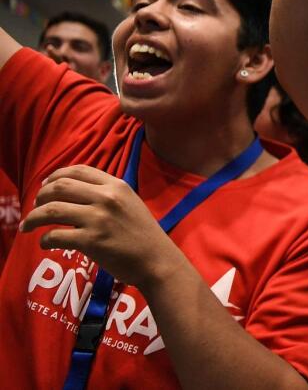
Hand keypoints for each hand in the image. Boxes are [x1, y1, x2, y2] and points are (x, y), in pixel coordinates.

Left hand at [20, 165, 185, 286]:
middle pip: (59, 187)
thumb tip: (73, 193)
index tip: (45, 187)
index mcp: (116, 185)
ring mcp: (98, 219)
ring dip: (34, 217)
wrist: (157, 260)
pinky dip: (44, 240)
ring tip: (28, 225)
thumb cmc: (143, 234)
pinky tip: (45, 243)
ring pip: (52, 210)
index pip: (77, 170)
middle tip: (36, 207)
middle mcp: (106, 198)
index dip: (55, 176)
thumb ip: (106, 194)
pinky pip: (55, 236)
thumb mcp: (130, 203)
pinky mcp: (91, 241)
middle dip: (40, 196)